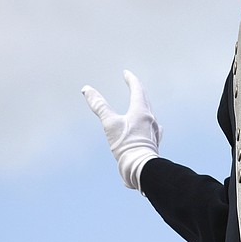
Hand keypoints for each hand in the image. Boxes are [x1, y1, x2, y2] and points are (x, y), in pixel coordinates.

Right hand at [82, 70, 162, 190]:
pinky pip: (151, 126)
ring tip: (139, 103)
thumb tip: (86, 89)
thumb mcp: (109, 123)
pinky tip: (147, 126)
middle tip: (132, 83)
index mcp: (141, 110)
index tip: (126, 74)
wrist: (141, 167)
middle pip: (145, 99)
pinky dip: (145, 121)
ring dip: (142, 105)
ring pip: (149, 112)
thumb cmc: (125, 145)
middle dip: (137, 90)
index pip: (137, 89)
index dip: (131, 80)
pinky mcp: (154, 141)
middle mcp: (150, 118)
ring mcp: (154, 130)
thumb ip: (99, 105)